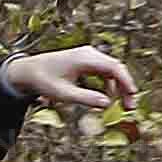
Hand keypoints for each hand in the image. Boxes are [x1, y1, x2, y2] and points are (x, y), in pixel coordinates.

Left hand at [0, 45, 125, 111]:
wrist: (28, 70)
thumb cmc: (43, 80)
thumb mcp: (64, 94)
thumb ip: (86, 99)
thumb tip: (106, 104)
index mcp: (85, 58)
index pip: (114, 68)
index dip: (126, 82)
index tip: (133, 97)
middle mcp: (89, 54)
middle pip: (116, 68)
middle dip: (125, 87)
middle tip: (129, 107)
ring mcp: (88, 56)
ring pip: (111, 71)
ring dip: (117, 87)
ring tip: (119, 105)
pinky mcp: (86, 61)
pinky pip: (103, 72)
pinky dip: (108, 84)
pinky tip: (106, 97)